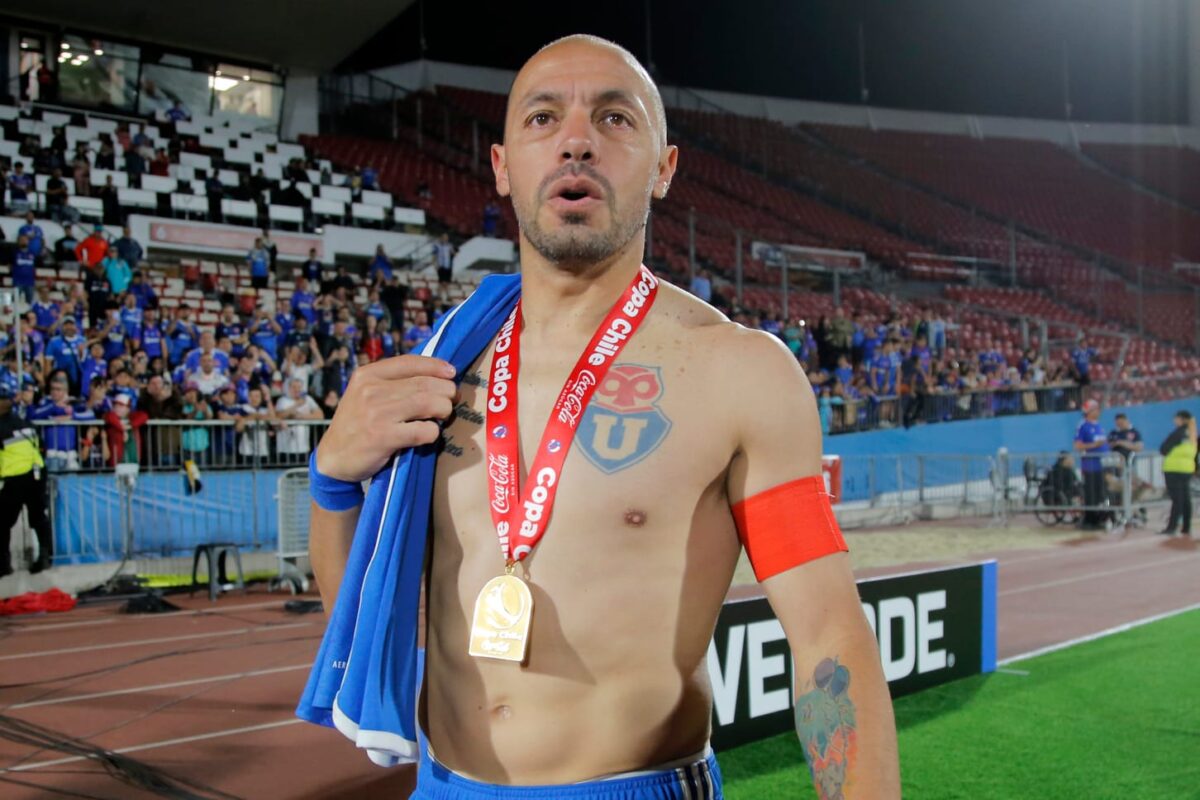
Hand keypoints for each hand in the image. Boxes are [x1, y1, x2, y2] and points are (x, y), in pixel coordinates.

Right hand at [315, 355, 456, 481]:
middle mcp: (371, 390)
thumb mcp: (364, 394)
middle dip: (446, 391)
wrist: (333, 458)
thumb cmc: (357, 425)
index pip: (409, 362)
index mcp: (367, 375)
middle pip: (425, 383)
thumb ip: (392, 383)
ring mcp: (376, 413)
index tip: (451, 373)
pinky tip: (428, 435)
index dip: (436, 366)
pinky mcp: (383, 437)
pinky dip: (433, 433)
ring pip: (429, 403)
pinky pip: (424, 430)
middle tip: (452, 401)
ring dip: (444, 410)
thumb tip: (435, 375)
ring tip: (443, 416)